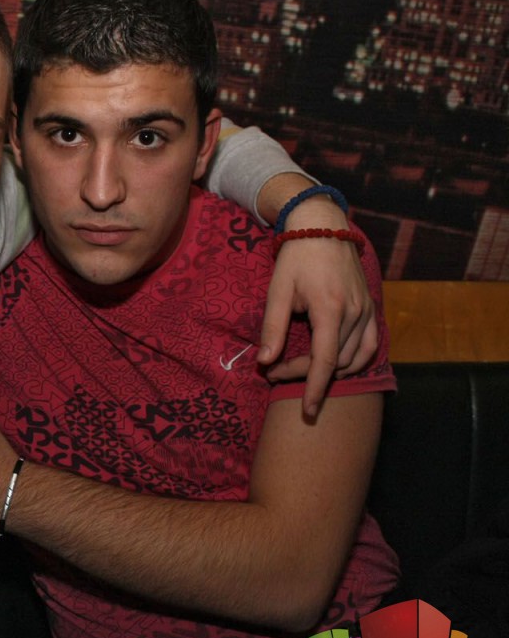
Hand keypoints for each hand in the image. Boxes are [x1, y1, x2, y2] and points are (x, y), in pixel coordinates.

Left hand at [258, 195, 377, 416]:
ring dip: (329, 370)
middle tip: (276, 371)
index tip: (306, 409)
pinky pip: (371, 345)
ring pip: (354, 357)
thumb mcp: (278, 291)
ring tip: (299, 368)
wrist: (323, 228)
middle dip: (307, 374)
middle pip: (336, 362)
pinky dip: (356, 360)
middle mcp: (355, 313)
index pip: (325, 361)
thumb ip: (273, 327)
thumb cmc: (296, 259)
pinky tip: (336, 365)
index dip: (315, 388)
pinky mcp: (371, 308)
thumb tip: (265, 362)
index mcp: (330, 309)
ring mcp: (367, 311)